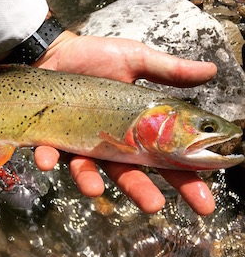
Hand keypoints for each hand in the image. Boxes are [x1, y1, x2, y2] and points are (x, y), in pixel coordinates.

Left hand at [33, 31, 217, 214]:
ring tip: (94, 189)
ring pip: (88, 171)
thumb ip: (168, 70)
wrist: (57, 51)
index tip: (204, 203)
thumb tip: (211, 71)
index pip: (166, 159)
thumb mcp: (135, 60)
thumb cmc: (96, 57)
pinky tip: (45, 160)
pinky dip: (48, 158)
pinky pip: (49, 153)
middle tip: (154, 205)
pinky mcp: (53, 138)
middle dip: (141, 191)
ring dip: (89, 181)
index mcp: (136, 129)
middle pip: (129, 174)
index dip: (186, 180)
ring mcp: (80, 144)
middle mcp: (110, 143)